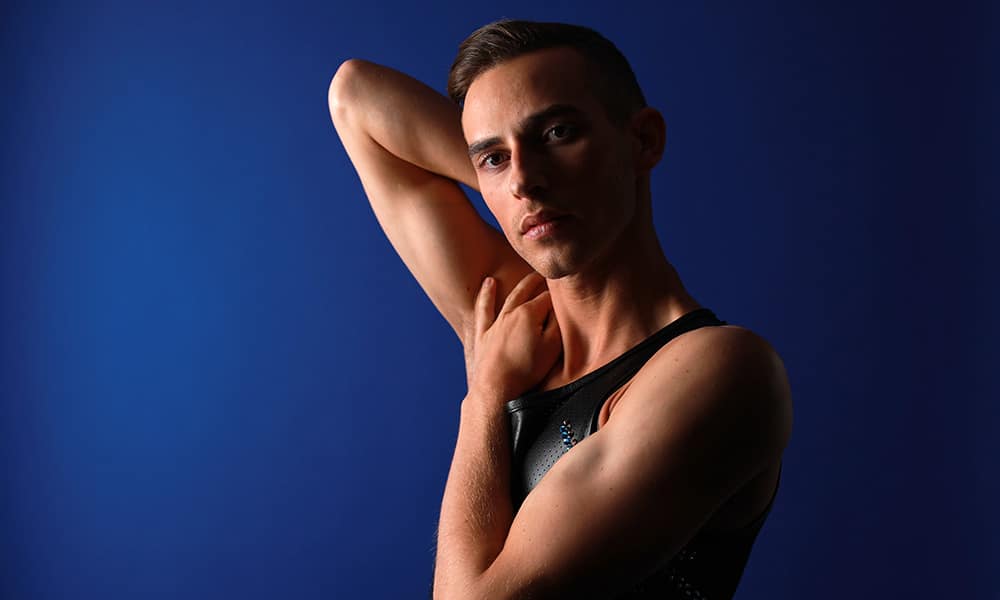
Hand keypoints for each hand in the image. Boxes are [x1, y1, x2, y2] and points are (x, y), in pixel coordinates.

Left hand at [464, 272, 561, 401]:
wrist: (496, 387)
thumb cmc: (526, 370)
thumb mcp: (552, 348)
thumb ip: (557, 325)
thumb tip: (558, 309)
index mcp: (529, 314)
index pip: (547, 298)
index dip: (557, 295)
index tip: (565, 291)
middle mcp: (511, 313)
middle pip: (527, 291)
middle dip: (538, 281)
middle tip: (547, 274)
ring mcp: (495, 322)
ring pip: (508, 297)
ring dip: (519, 285)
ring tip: (527, 276)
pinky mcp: (483, 333)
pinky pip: (483, 309)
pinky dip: (486, 295)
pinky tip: (489, 283)